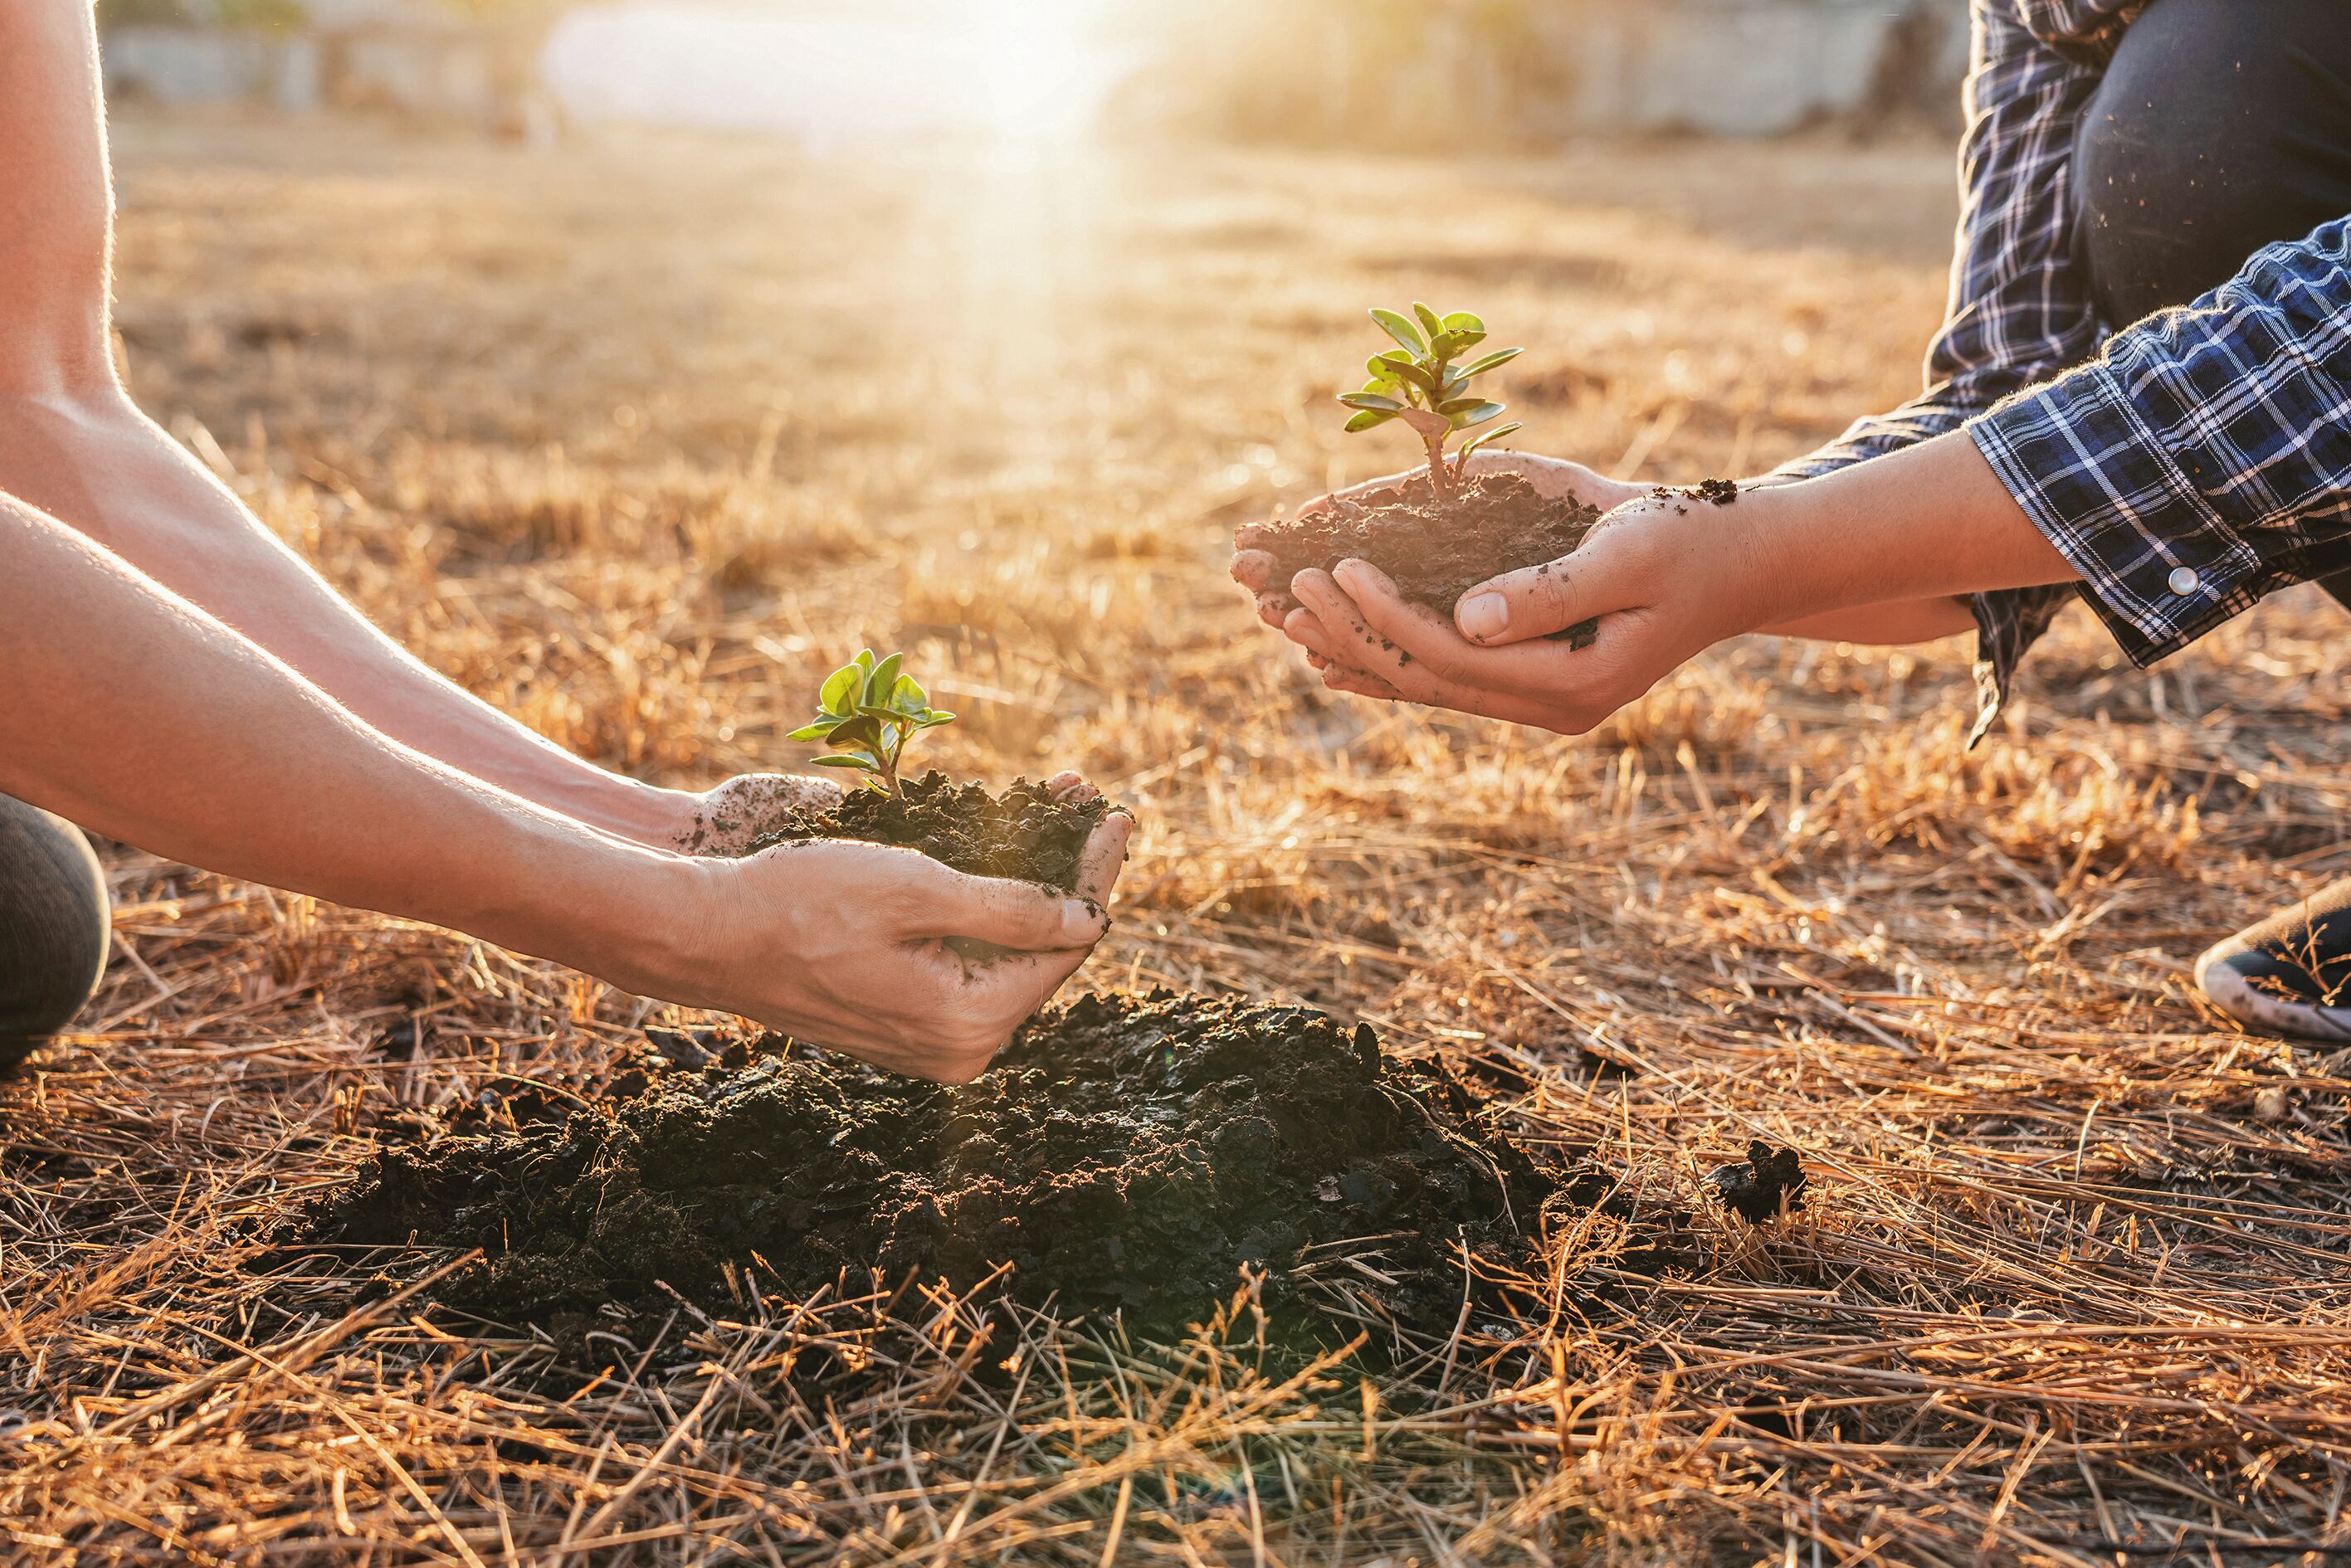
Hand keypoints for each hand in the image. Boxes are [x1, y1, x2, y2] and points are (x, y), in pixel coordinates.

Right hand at [660, 775, 1132, 1082]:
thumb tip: (1087, 919)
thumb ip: (1009, 908)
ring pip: (1007, 960)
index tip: (1117, 816)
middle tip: (1094, 813)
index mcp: (970, 1021)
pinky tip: (1000, 870)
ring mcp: (931, 1046)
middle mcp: (960, 1050)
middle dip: (1067, 880)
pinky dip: (987, 918)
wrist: (710, 936)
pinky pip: (969, 969)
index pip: (1064, 943)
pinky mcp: (905, 1027)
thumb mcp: (916, 888)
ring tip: (1060, 826)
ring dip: (1030, 894)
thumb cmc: (803, 902)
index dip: (1094, 875)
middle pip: (1042, 955)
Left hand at [1274, 490, 1774, 732]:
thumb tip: (1465, 618)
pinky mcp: (1535, 680)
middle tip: (1286, 591)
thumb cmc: (1691, 542)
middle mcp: (1551, 707)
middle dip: (1351, 635)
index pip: (1453, 656)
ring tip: (1289, 620)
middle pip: (1427, 680)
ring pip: (1428, 685)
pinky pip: (1447, 679)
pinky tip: (1336, 658)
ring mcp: (1541, 701)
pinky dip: (1390, 663)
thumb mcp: (1629, 554)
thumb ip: (1551, 591)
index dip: (1387, 615)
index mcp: (1574, 684)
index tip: (1336, 567)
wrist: (1739, 564)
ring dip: (1356, 653)